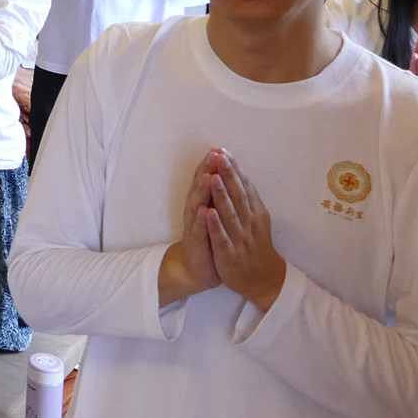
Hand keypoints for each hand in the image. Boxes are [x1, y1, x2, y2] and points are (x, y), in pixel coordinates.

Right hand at [159, 154, 221, 305]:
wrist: (199, 269)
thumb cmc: (210, 238)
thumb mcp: (215, 214)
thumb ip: (216, 194)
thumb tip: (223, 172)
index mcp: (203, 203)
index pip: (207, 180)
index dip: (212, 165)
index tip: (219, 148)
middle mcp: (196, 211)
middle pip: (200, 188)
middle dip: (206, 171)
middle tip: (212, 155)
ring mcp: (194, 227)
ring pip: (197, 206)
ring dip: (201, 192)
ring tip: (207, 177)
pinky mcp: (196, 244)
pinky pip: (198, 231)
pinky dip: (201, 221)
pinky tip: (204, 211)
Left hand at [202, 149, 286, 311]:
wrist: (263, 279)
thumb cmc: (256, 244)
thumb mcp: (257, 218)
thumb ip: (248, 198)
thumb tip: (240, 172)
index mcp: (255, 212)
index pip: (245, 186)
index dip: (234, 169)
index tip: (223, 150)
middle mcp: (249, 223)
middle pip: (238, 195)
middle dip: (228, 175)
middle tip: (219, 155)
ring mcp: (240, 238)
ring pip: (230, 214)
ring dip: (222, 195)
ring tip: (213, 177)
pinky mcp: (229, 254)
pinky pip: (222, 238)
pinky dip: (215, 225)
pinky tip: (208, 212)